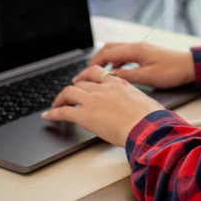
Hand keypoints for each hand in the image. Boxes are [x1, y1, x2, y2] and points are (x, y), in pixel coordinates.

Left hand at [42, 66, 164, 145]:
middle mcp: (104, 88)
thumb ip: (135, 101)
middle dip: (72, 87)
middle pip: (81, 81)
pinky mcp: (85, 116)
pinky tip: (48, 116)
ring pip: (69, 92)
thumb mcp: (144, 102)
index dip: (87, 76)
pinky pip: (64, 111)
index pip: (97, 73)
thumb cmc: (151, 119)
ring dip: (60, 98)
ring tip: (56, 105)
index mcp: (119, 83)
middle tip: (68, 95)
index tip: (83, 81)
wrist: (148, 127)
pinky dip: (53, 113)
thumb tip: (139, 108)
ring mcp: (93, 100)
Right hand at [78, 42, 195, 89]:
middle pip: (108, 49)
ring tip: (97, 75)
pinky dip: (115, 62)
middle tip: (86, 75)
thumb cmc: (172, 71)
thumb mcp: (148, 77)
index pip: (106, 54)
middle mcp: (136, 46)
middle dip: (95, 61)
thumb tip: (109, 77)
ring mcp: (140, 49)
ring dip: (105, 61)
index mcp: (135, 50)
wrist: (190, 66)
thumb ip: (127, 76)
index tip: (83, 76)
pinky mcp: (144, 54)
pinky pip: (124, 55)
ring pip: (116, 51)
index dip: (92, 64)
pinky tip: (114, 73)